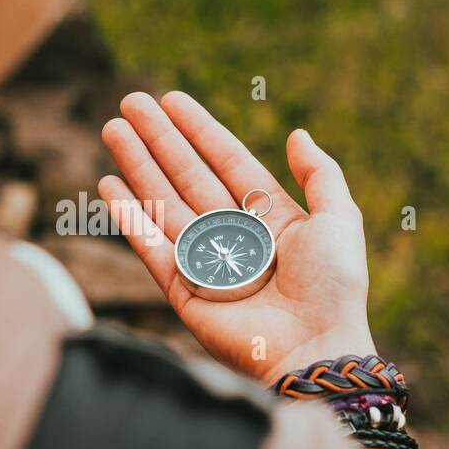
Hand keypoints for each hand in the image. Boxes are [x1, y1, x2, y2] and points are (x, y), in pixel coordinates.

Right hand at [98, 91, 374, 385]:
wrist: (313, 349)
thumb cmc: (333, 288)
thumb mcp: (339, 219)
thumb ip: (321, 174)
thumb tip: (297, 133)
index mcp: (271, 218)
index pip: (227, 162)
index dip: (200, 130)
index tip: (171, 99)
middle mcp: (234, 236)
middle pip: (187, 176)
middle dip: (158, 139)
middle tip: (129, 102)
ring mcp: (206, 262)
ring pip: (164, 202)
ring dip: (137, 165)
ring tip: (113, 129)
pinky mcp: (183, 291)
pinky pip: (151, 246)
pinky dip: (129, 216)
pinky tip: (109, 185)